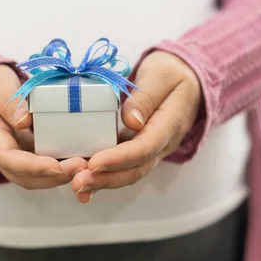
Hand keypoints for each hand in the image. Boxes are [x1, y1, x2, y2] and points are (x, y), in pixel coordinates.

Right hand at [0, 64, 86, 188]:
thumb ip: (8, 100)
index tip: (56, 166)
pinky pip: (43, 168)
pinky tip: (84, 162)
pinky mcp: (26, 153)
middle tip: (83, 167)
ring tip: (88, 167)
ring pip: (35, 178)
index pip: (7, 158)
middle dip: (54, 177)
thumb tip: (24, 120)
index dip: (32, 166)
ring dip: (61, 177)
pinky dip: (63, 169)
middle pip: (24, 176)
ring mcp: (13, 156)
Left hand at [71, 51, 201, 202]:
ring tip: (76, 186)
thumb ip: (146, 97)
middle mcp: (161, 145)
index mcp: (170, 125)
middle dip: (106, 179)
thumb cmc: (171, 74)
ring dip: (101, 183)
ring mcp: (150, 151)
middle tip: (78, 183)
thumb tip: (131, 121)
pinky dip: (101, 176)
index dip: (119, 159)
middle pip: (135, 170)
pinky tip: (81, 182)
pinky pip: (121, 167)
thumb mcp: (161, 75)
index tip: (94, 164)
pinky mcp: (137, 151)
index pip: (145, 148)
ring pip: (127, 173)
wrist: (184, 82)